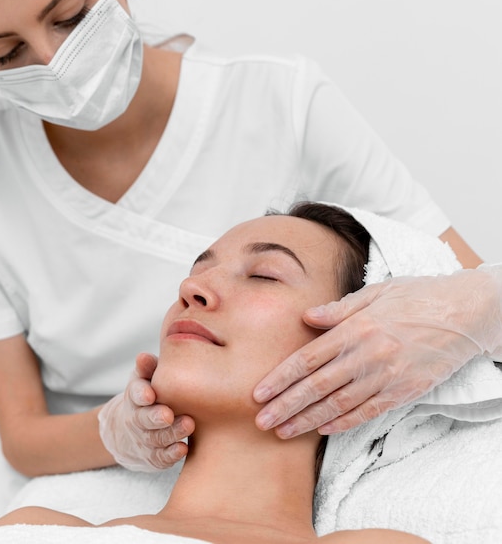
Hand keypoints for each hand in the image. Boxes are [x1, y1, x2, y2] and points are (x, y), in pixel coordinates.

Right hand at [98, 353, 194, 471]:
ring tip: (188, 425)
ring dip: (171, 433)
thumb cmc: (148, 396)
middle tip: (168, 414)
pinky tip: (183, 448)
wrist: (129, 432)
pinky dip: (171, 454)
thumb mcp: (144, 379)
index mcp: (135, 396)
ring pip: (156, 439)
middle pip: (143, 419)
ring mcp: (145, 439)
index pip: (134, 394)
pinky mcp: (154, 457)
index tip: (150, 394)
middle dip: (155, 417)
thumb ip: (148, 368)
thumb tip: (143, 356)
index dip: (141, 394)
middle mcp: (136, 419)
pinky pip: (161, 458)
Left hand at [253, 268, 501, 437]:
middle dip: (285, 406)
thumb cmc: (417, 297)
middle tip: (261, 421)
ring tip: (283, 431)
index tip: (259, 393)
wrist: (466, 312)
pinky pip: (368, 412)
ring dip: (307, 420)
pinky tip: (322, 430)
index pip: (308, 358)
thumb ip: (339, 308)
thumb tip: (307, 316)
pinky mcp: (404, 391)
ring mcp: (386, 376)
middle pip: (317, 386)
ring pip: (338, 404)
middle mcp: (367, 355)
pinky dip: (344, 423)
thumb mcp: (376, 292)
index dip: (281, 378)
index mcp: (356, 328)